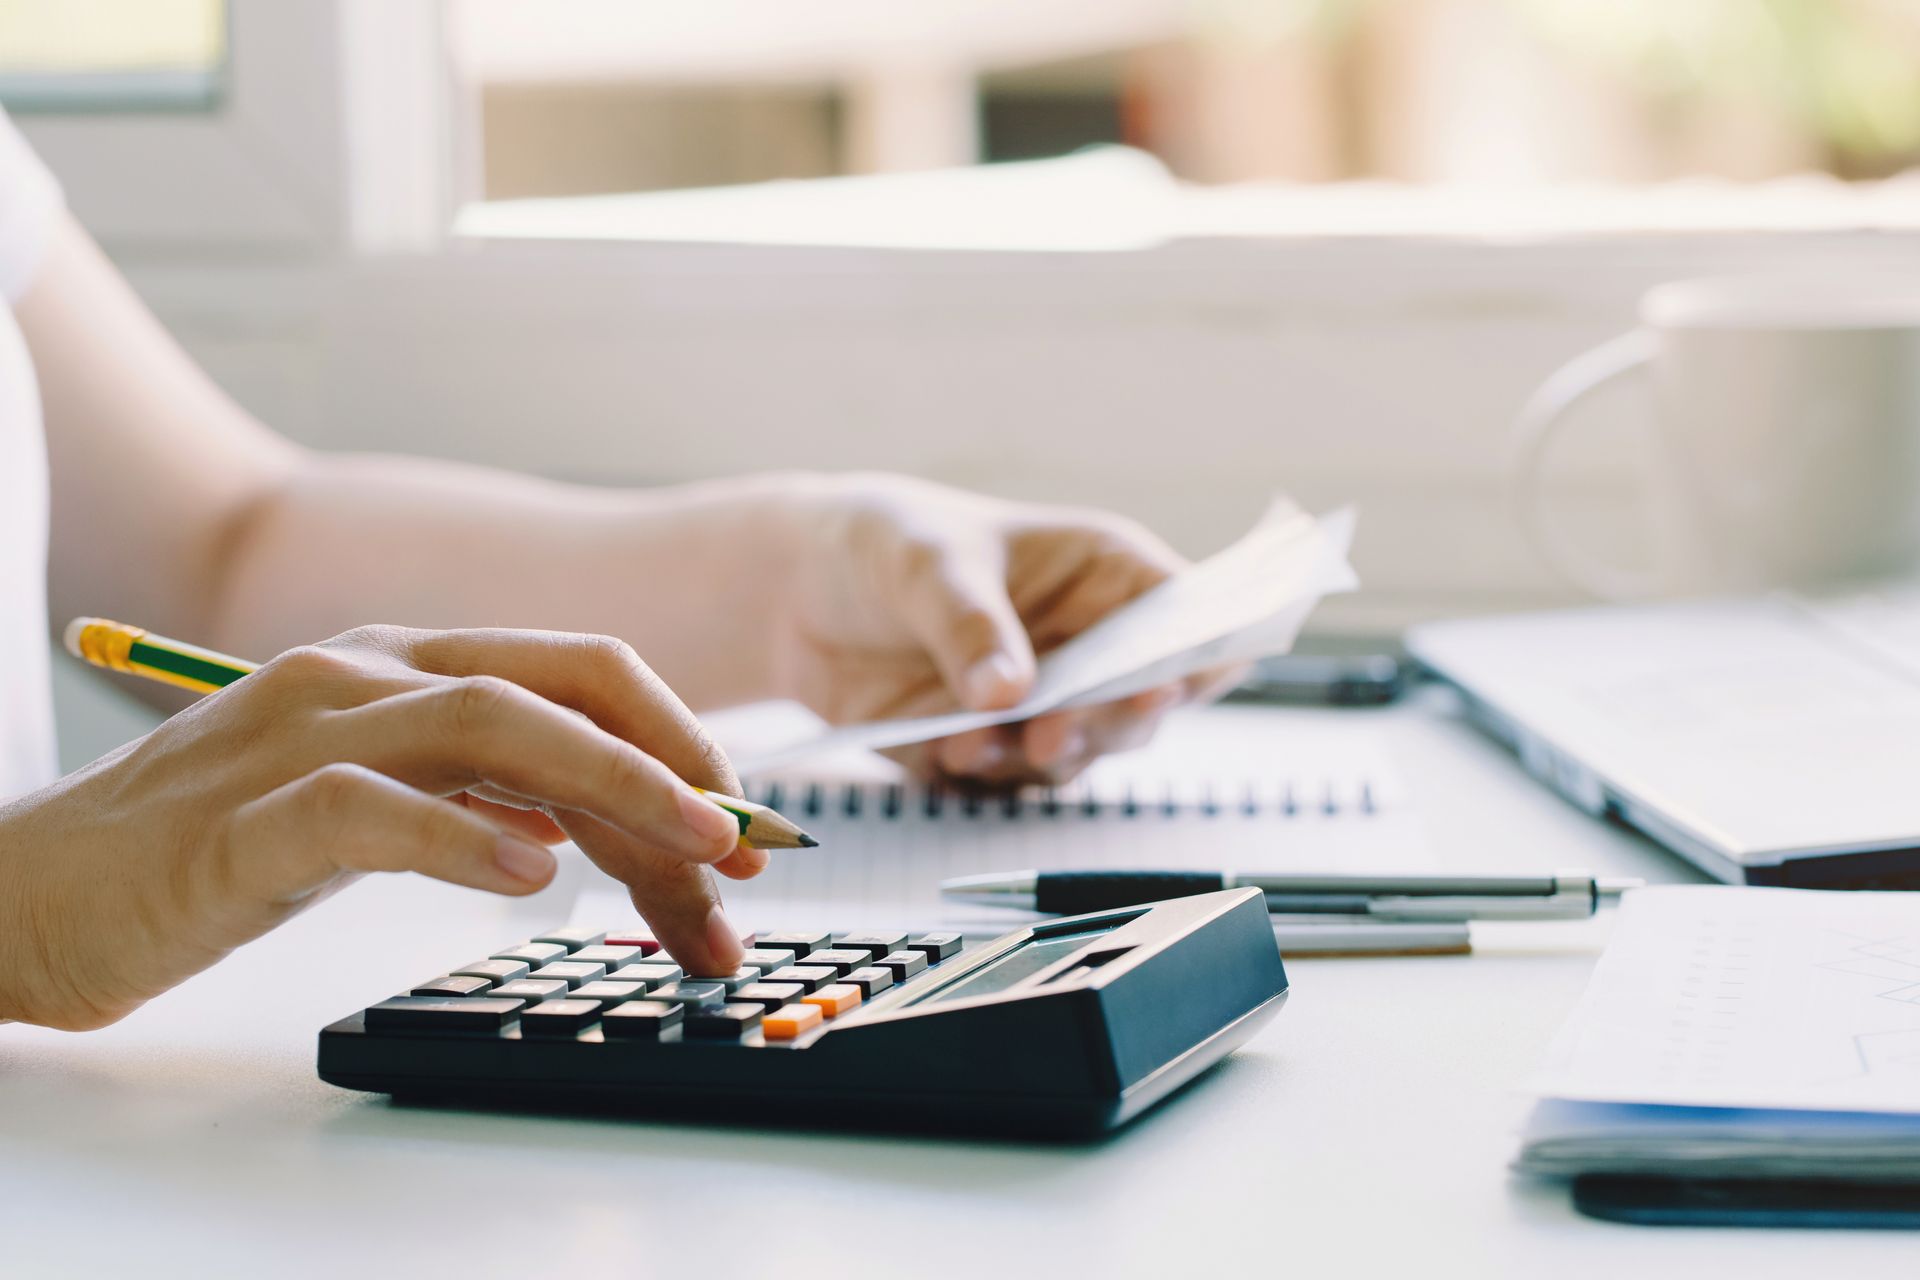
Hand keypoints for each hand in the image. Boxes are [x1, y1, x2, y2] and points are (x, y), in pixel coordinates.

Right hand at [0, 626, 757, 1030]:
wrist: (37, 894)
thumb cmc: (220, 849)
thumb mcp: (387, 809)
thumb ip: (496, 803)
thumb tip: (626, 839)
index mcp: (406, 662)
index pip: (578, 671)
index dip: (679, 739)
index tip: (743, 826)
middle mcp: (364, 674)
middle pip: (557, 683)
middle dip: (672, 761)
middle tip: (746, 847)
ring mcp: (299, 735)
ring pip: (487, 723)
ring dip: (610, 789)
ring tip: (690, 855)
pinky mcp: (238, 820)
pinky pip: (368, 808)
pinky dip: (457, 838)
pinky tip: (526, 877)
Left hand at [767, 475, 1243, 784]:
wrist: (796, 592)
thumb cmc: (885, 543)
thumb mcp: (927, 563)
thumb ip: (971, 625)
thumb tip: (1009, 694)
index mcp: (1105, 575)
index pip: (1187, 617)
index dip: (1195, 653)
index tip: (1163, 683)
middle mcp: (1089, 646)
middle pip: (1143, 704)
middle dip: (1102, 724)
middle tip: (1051, 734)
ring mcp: (1045, 705)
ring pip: (1079, 754)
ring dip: (1033, 758)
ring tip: (971, 742)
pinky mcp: (994, 750)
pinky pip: (1006, 782)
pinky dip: (982, 774)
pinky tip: (945, 751)